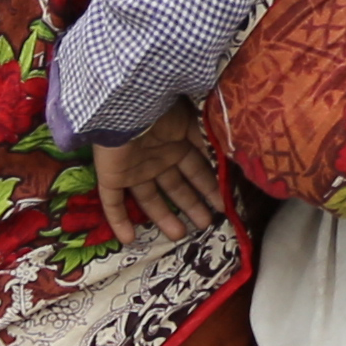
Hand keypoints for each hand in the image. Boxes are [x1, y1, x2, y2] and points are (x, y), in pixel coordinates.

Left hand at [93, 107, 226, 244]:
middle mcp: (156, 158)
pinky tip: (128, 239)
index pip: (196, 170)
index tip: (224, 205)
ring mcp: (133, 169)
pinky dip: (118, 220)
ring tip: (179, 235)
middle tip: (206, 225)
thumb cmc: (163, 111)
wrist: (126, 106)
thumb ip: (209, 142)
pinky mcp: (112, 176)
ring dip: (163, 217)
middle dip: (191, 205)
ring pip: (149, 198)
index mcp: (176, 144)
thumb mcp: (193, 124)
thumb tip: (233, 158)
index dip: (210, 188)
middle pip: (175, 187)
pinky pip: (112, 202)